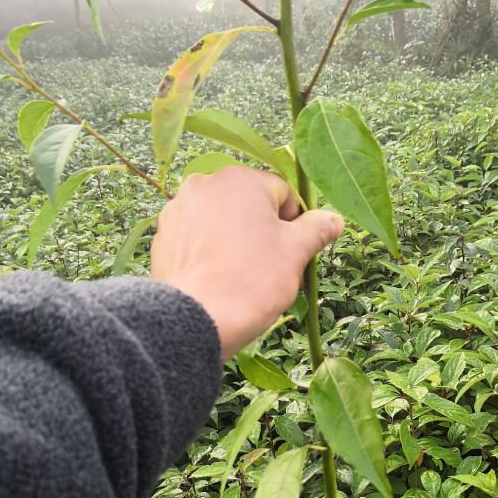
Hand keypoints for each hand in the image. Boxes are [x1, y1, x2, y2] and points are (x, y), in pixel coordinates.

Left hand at [151, 166, 342, 358]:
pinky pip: (198, 238)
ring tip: (244, 277)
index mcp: (240, 179)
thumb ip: (317, 229)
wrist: (197, 318)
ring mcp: (179, 209)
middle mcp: (205, 184)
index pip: (282, 193)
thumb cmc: (253, 280)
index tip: (295, 253)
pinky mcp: (163, 236)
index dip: (295, 224)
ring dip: (237, 241)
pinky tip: (218, 279)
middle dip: (264, 232)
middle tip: (272, 268)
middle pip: (249, 205)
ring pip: (222, 221)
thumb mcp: (296, 253)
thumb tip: (335, 219)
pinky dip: (211, 252)